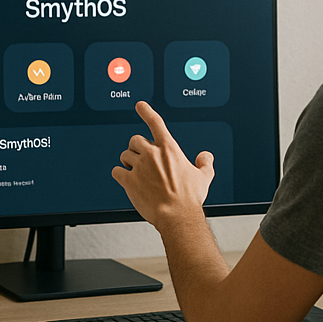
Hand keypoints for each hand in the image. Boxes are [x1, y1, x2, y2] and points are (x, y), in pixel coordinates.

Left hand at [111, 101, 214, 231]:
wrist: (177, 216)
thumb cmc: (190, 198)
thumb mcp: (204, 177)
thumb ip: (205, 163)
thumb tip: (205, 156)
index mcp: (169, 149)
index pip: (156, 123)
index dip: (146, 112)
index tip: (140, 105)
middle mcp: (152, 154)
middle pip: (135, 140)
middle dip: (136, 147)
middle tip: (140, 158)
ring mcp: (139, 167)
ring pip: (125, 155)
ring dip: (128, 161)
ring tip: (135, 171)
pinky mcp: (129, 181)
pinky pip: (117, 171)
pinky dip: (119, 174)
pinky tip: (125, 179)